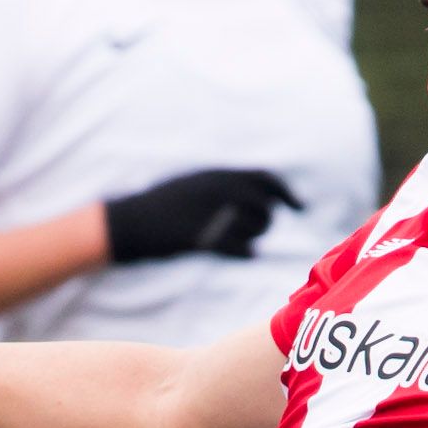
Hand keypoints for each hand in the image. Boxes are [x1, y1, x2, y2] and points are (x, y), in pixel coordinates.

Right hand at [103, 167, 293, 263]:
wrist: (127, 222)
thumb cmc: (158, 205)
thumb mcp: (191, 183)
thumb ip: (219, 183)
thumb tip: (246, 187)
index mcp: (217, 174)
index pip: (266, 178)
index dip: (287, 193)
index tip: (300, 207)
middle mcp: (218, 190)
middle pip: (265, 204)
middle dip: (268, 218)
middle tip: (261, 228)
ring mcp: (210, 213)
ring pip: (254, 226)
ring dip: (255, 235)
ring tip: (242, 239)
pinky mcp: (201, 237)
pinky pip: (238, 247)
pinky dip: (246, 251)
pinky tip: (246, 254)